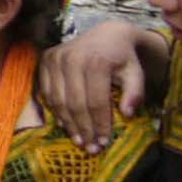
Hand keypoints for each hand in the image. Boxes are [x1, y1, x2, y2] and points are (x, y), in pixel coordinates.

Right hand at [37, 21, 153, 154]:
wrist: (107, 33)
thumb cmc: (123, 57)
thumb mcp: (136, 73)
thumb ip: (135, 92)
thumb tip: (127, 114)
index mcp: (95, 61)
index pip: (95, 101)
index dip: (100, 125)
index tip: (104, 142)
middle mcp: (71, 58)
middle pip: (75, 103)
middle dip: (83, 129)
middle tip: (91, 147)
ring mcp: (55, 58)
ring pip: (58, 100)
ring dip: (68, 124)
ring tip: (79, 140)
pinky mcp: (46, 60)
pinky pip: (47, 91)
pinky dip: (55, 110)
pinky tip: (65, 124)